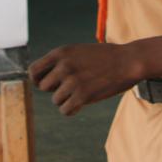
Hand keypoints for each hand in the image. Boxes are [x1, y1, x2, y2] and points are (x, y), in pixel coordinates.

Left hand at [29, 42, 145, 115]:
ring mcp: (73, 81)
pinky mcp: (82, 95)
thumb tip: (39, 81)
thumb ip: (60, 62)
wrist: (128, 61)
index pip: (33, 71)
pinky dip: (72, 109)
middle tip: (71, 87)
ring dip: (66, 99)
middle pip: (43, 88)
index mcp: (61, 52)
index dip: (37, 80)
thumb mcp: (78, 51)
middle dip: (55, 89)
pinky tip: (81, 103)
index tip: (48, 83)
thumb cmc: (104, 57)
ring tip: (81, 92)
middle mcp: (64, 66)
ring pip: (56, 100)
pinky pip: (65, 110)